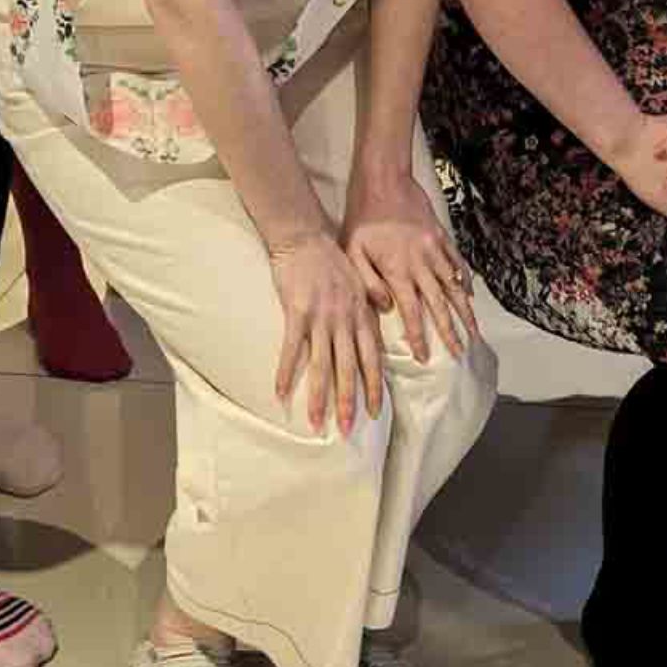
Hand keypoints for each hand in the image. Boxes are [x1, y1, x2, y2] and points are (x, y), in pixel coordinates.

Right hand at [265, 229, 382, 435]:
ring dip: (319, 397)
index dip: (373, 386)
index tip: (375, 411)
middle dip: (348, 402)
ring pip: (322, 365)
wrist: (306, 238)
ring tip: (316, 422)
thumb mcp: (361, 280)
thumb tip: (384, 317)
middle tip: (347, 429)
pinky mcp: (296, 314)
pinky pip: (292, 350)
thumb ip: (371, 304)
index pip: (371, 358)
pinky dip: (286, 373)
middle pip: (348, 369)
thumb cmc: (332, 259)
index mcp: (361, 314)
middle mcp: (344, 320)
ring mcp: (320, 318)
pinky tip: (281, 394)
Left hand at [343, 178, 479, 368]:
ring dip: (465, 312)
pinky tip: (470, 297)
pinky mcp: (441, 237)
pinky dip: (465, 281)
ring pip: (453, 287)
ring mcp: (435, 250)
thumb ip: (368, 282)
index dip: (419, 336)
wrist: (383, 181)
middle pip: (439, 305)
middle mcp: (421, 264)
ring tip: (474, 332)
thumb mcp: (353, 251)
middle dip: (449, 332)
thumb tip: (385, 307)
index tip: (426, 358)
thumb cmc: (362, 218)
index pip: (410, 312)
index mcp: (397, 270)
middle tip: (459, 353)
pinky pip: (457, 263)